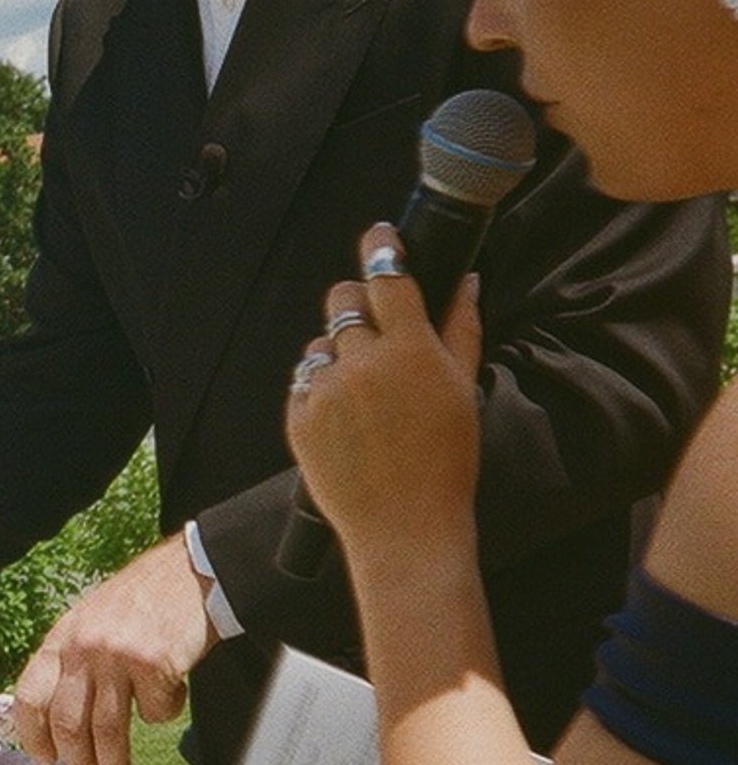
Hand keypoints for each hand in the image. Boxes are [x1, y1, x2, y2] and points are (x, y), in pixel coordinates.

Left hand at [10, 532, 212, 764]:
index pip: (30, 697)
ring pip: (106, 730)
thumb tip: (66, 729)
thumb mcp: (92, 622)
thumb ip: (75, 664)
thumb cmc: (143, 601)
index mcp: (61, 638)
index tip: (45, 760)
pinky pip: (154, 713)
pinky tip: (171, 696)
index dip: (33, 736)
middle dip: (77, 761)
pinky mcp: (153, 664)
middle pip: (67, 723)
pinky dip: (163, 714)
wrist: (191, 572)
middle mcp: (83, 647)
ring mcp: (117, 656)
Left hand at [286, 229, 483, 558]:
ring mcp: (325, 390)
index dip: (381, 248)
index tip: (380, 237)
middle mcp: (361, 361)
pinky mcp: (298, 417)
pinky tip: (346, 420)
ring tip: (364, 396)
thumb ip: (462, 328)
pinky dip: (320, 390)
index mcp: (409, 349)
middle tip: (372, 329)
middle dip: (355, 305)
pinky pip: (303, 382)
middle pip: (342, 300)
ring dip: (337, 355)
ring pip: (320, 344)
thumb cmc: (445, 461)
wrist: (404, 527)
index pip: (386, 275)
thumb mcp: (463, 390)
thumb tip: (466, 281)